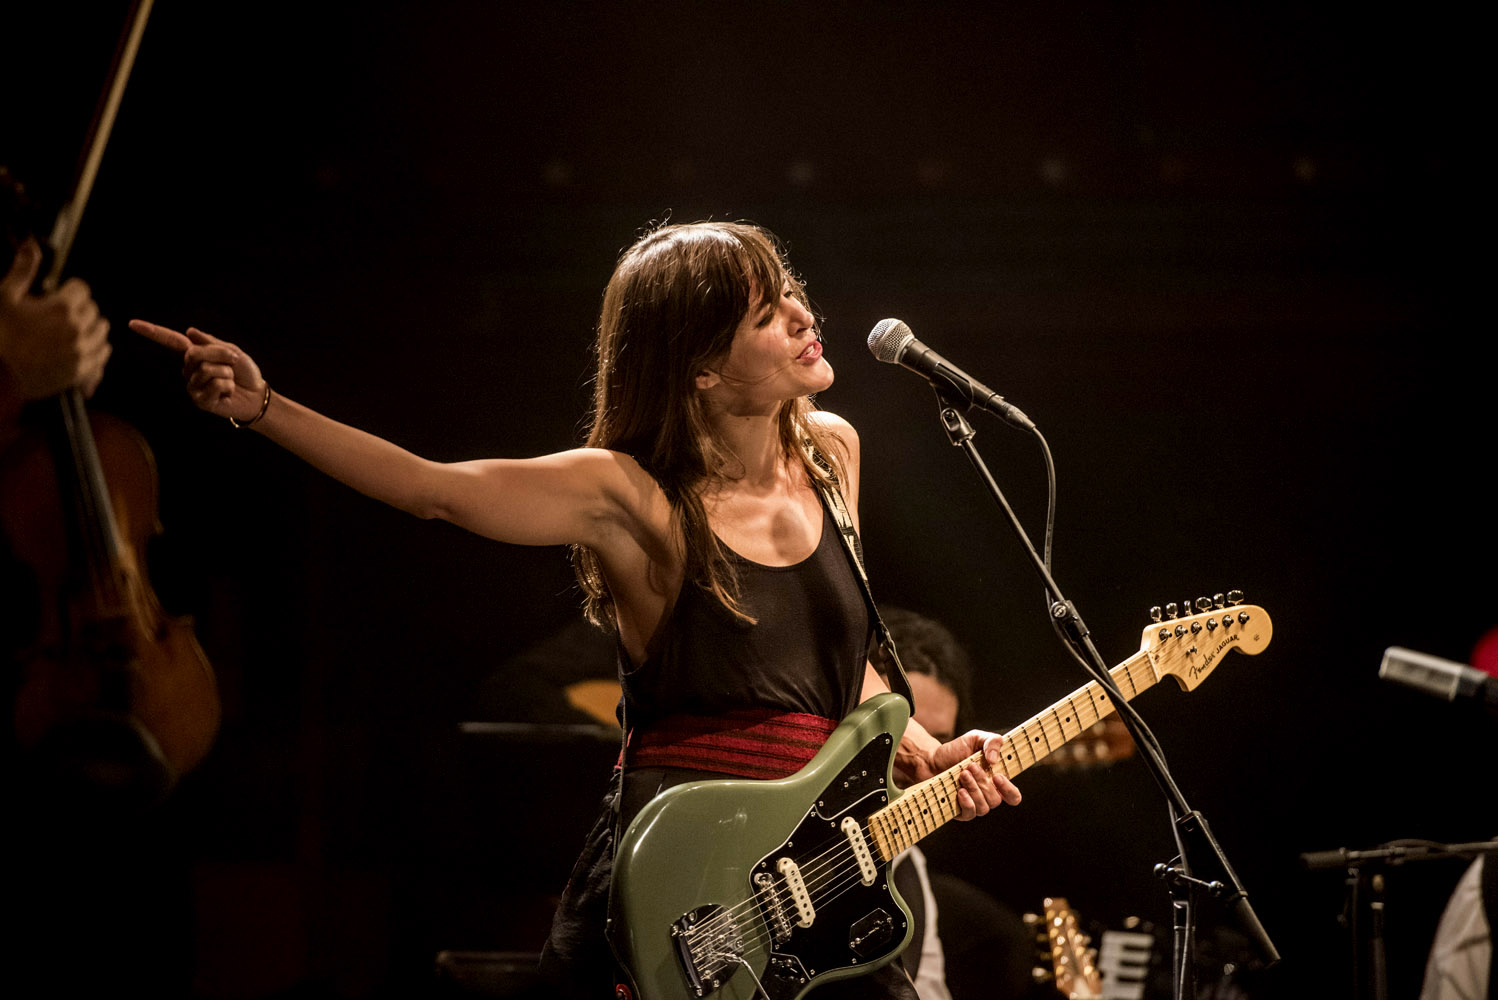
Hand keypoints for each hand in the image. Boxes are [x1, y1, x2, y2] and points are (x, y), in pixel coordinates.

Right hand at [0, 238, 111, 399]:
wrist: (1, 374)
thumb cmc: (1, 333)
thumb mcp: (5, 297)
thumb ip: (23, 270)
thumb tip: (30, 244)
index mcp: (61, 308)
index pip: (82, 289)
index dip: (69, 291)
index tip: (59, 296)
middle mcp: (77, 329)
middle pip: (93, 310)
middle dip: (80, 309)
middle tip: (61, 316)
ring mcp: (82, 351)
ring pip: (101, 331)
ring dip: (90, 328)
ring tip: (71, 331)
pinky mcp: (83, 370)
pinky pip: (103, 354)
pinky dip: (95, 349)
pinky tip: (81, 347)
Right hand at [130, 319, 265, 422]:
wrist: (257, 394)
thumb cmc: (244, 372)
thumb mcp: (232, 351)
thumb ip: (211, 342)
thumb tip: (189, 331)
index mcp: (194, 354)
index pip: (171, 341)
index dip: (152, 332)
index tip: (132, 324)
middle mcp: (189, 370)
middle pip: (195, 354)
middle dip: (220, 355)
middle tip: (233, 362)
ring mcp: (192, 386)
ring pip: (207, 370)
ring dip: (227, 373)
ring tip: (230, 381)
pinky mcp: (200, 401)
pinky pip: (215, 384)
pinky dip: (228, 386)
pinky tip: (228, 393)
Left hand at [929, 730, 1022, 820]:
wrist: (931, 760)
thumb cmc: (955, 750)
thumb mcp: (974, 738)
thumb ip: (991, 741)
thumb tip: (994, 759)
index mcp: (995, 782)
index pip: (1013, 796)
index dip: (1009, 790)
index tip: (998, 777)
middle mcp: (987, 795)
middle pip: (995, 799)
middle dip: (983, 782)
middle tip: (970, 766)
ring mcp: (974, 804)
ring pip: (984, 807)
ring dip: (973, 789)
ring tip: (962, 774)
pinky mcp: (960, 811)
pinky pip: (970, 814)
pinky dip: (967, 803)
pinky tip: (960, 791)